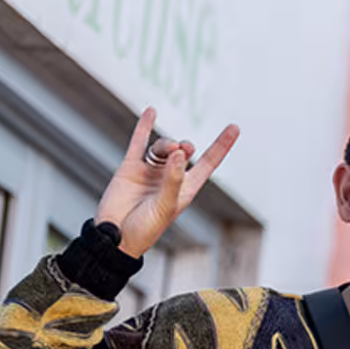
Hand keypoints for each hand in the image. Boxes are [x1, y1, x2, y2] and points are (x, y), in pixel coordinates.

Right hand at [95, 107, 239, 256]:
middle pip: (183, 153)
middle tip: (181, 148)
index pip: (208, 163)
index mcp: (186, 189)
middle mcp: (170, 178)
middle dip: (184, 147)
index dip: (221, 146)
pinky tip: (151, 111)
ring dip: (165, 145)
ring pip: (161, 148)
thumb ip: (173, 180)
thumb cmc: (145, 229)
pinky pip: (138, 143)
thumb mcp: (165, 206)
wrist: (115, 237)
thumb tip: (181, 153)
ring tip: (167, 148)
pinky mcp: (130, 168)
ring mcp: (150, 172)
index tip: (234, 127)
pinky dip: (145, 127)